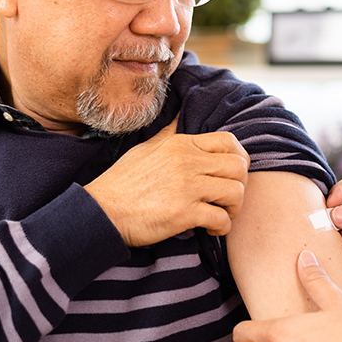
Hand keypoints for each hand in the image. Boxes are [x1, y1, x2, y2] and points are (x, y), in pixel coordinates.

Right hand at [85, 117, 249, 245]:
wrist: (102, 210)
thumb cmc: (123, 181)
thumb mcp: (147, 148)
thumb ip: (169, 133)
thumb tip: (182, 112)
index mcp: (180, 144)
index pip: (228, 141)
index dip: (239, 158)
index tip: (231, 175)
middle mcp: (187, 162)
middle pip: (238, 167)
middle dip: (240, 184)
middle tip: (228, 198)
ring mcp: (186, 187)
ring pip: (235, 192)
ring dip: (234, 207)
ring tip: (221, 213)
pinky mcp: (183, 213)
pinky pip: (221, 218)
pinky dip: (221, 227)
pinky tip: (210, 228)